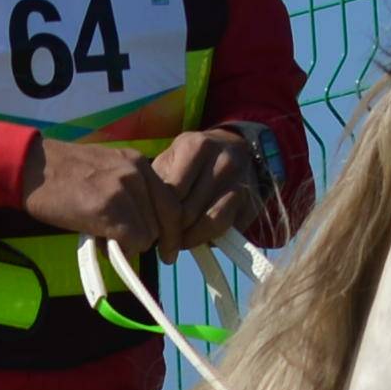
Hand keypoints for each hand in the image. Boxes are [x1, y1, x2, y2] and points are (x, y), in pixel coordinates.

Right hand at [15, 124, 288, 260]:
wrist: (32, 168)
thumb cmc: (62, 175)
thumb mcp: (106, 172)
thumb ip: (130, 193)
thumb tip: (144, 228)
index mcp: (139, 163)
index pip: (172, 203)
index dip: (172, 231)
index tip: (167, 250)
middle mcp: (137, 173)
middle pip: (163, 222)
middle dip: (145, 238)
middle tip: (118, 241)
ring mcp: (125, 190)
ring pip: (148, 235)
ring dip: (129, 243)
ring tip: (102, 236)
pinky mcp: (109, 209)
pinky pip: (133, 241)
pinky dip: (121, 249)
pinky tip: (100, 241)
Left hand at [148, 121, 291, 247]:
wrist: (237, 148)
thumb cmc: (194, 160)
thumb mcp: (172, 159)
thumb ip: (156, 181)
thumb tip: (140, 215)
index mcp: (195, 146)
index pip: (171, 192)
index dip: (158, 216)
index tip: (150, 229)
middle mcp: (221, 161)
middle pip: (189, 210)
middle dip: (173, 231)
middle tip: (163, 242)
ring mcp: (240, 181)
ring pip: (209, 221)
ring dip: (191, 238)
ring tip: (178, 243)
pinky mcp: (250, 200)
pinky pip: (226, 227)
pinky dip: (210, 238)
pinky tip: (198, 238)